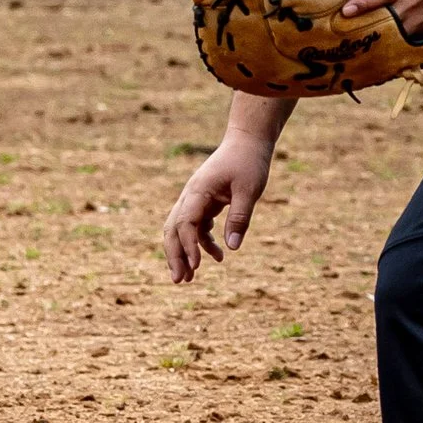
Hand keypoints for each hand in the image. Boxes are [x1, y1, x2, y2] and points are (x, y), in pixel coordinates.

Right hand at [162, 136, 276, 283]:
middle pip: (173, 229)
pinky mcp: (204, 202)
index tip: (196, 266)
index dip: (189, 246)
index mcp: (198, 191)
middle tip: (180, 280)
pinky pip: (196, 226)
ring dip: (184, 252)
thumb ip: (240, 218)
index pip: (186, 223)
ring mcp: (195, 199)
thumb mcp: (249, 190)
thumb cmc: (248, 162)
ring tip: (190, 277)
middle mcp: (190, 196)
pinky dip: (202, 242)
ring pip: (181, 229)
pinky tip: (218, 255)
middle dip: (175, 255)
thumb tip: (232, 247)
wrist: (247, 141)